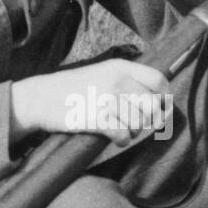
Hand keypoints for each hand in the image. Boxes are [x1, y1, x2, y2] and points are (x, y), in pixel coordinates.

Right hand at [10, 58, 171, 144]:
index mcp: (120, 67)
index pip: (158, 80)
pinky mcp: (97, 119)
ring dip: (134, 132)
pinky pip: (124, 136)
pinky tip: (114, 138)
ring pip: (139, 124)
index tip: (162, 107)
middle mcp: (117, 81)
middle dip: (148, 120)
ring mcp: (107, 100)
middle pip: (152, 106)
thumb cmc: (74, 88)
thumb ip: (128, 79)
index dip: (165, 97)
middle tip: (137, 124)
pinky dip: (122, 141)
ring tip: (122, 130)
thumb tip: (159, 98)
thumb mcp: (102, 72)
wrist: (41, 98)